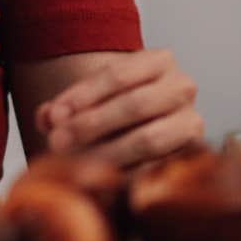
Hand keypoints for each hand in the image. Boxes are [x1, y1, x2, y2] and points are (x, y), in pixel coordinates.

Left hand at [37, 49, 202, 167]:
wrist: (144, 123)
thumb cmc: (111, 105)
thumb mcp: (87, 98)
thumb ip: (62, 108)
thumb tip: (46, 118)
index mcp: (158, 61)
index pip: (117, 75)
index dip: (82, 96)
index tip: (54, 117)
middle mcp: (181, 87)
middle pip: (134, 105)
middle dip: (91, 125)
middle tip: (57, 142)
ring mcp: (192, 121)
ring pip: (148, 139)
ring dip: (107, 152)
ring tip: (75, 163)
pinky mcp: (193, 155)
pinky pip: (158, 167)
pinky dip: (127, 175)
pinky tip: (101, 180)